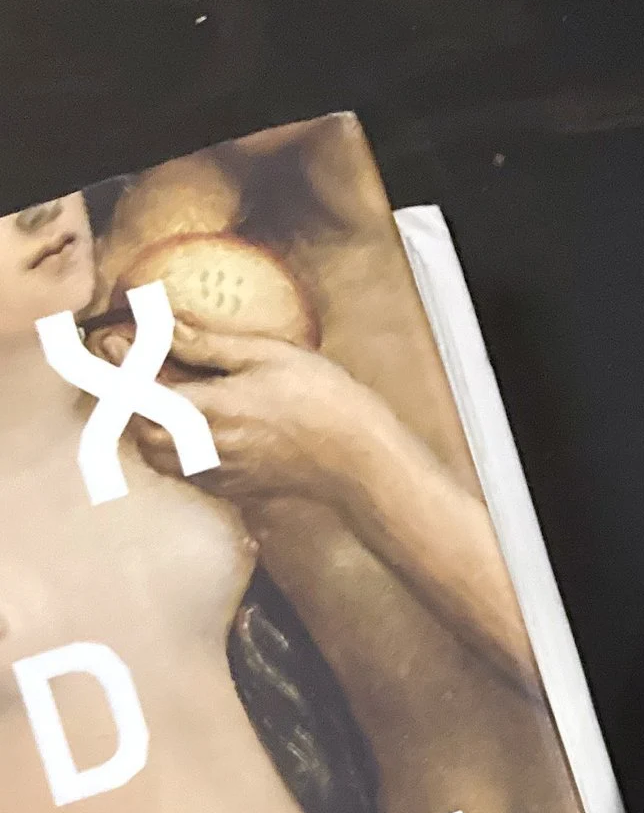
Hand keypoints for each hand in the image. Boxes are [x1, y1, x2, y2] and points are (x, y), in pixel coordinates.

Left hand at [92, 318, 384, 505]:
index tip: (112, 339)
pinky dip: (176, 452)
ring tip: (159, 404)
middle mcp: (205, 447)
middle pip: (140, 429)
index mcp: (207, 409)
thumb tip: (162, 324)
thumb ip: (207, 343)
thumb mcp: (267, 355)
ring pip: (160, 457)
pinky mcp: (237, 488)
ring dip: (149, 430)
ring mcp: (221, 472)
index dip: (117, 363)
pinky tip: (194, 434)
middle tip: (134, 373)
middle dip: (129, 402)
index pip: (137, 389)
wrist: (362, 461)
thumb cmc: (323, 402)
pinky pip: (188, 473)